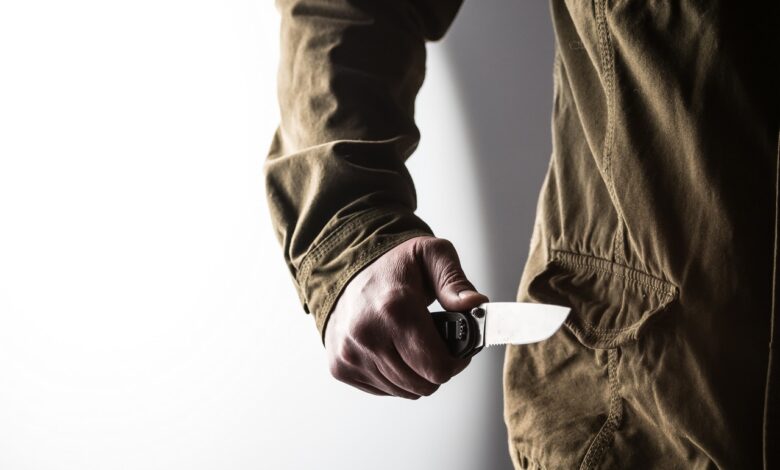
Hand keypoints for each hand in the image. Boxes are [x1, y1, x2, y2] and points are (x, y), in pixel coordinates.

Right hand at [324, 236, 488, 398]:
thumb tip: (475, 305)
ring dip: (415, 374)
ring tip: (412, 344)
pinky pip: (383, 390)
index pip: (437, 367)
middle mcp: (368, 335)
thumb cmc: (391, 265)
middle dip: (436, 368)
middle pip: (423, 385)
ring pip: (404, 391)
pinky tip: (392, 349)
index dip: (456, 362)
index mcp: (395, 309)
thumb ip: (455, 281)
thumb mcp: (431, 255)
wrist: (343, 268)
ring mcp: (351, 354)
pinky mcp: (341, 367)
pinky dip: (394, 376)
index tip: (457, 350)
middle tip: (435, 345)